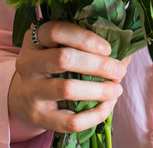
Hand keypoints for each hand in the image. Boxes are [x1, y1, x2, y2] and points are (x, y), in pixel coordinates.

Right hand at [7, 20, 131, 138]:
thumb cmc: (56, 64)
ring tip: (116, 89)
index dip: (86, 38)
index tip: (108, 48)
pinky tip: (107, 107)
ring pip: (66, 89)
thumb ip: (91, 44)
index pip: (56, 31)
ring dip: (98, 90)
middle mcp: (27, 63)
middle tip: (119, 70)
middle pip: (63, 59)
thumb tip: (125, 51)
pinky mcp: (37, 115)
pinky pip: (68, 121)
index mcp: (35, 39)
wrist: (30, 93)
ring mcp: (30, 90)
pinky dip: (93, 115)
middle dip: (98, 65)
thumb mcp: (65, 46)